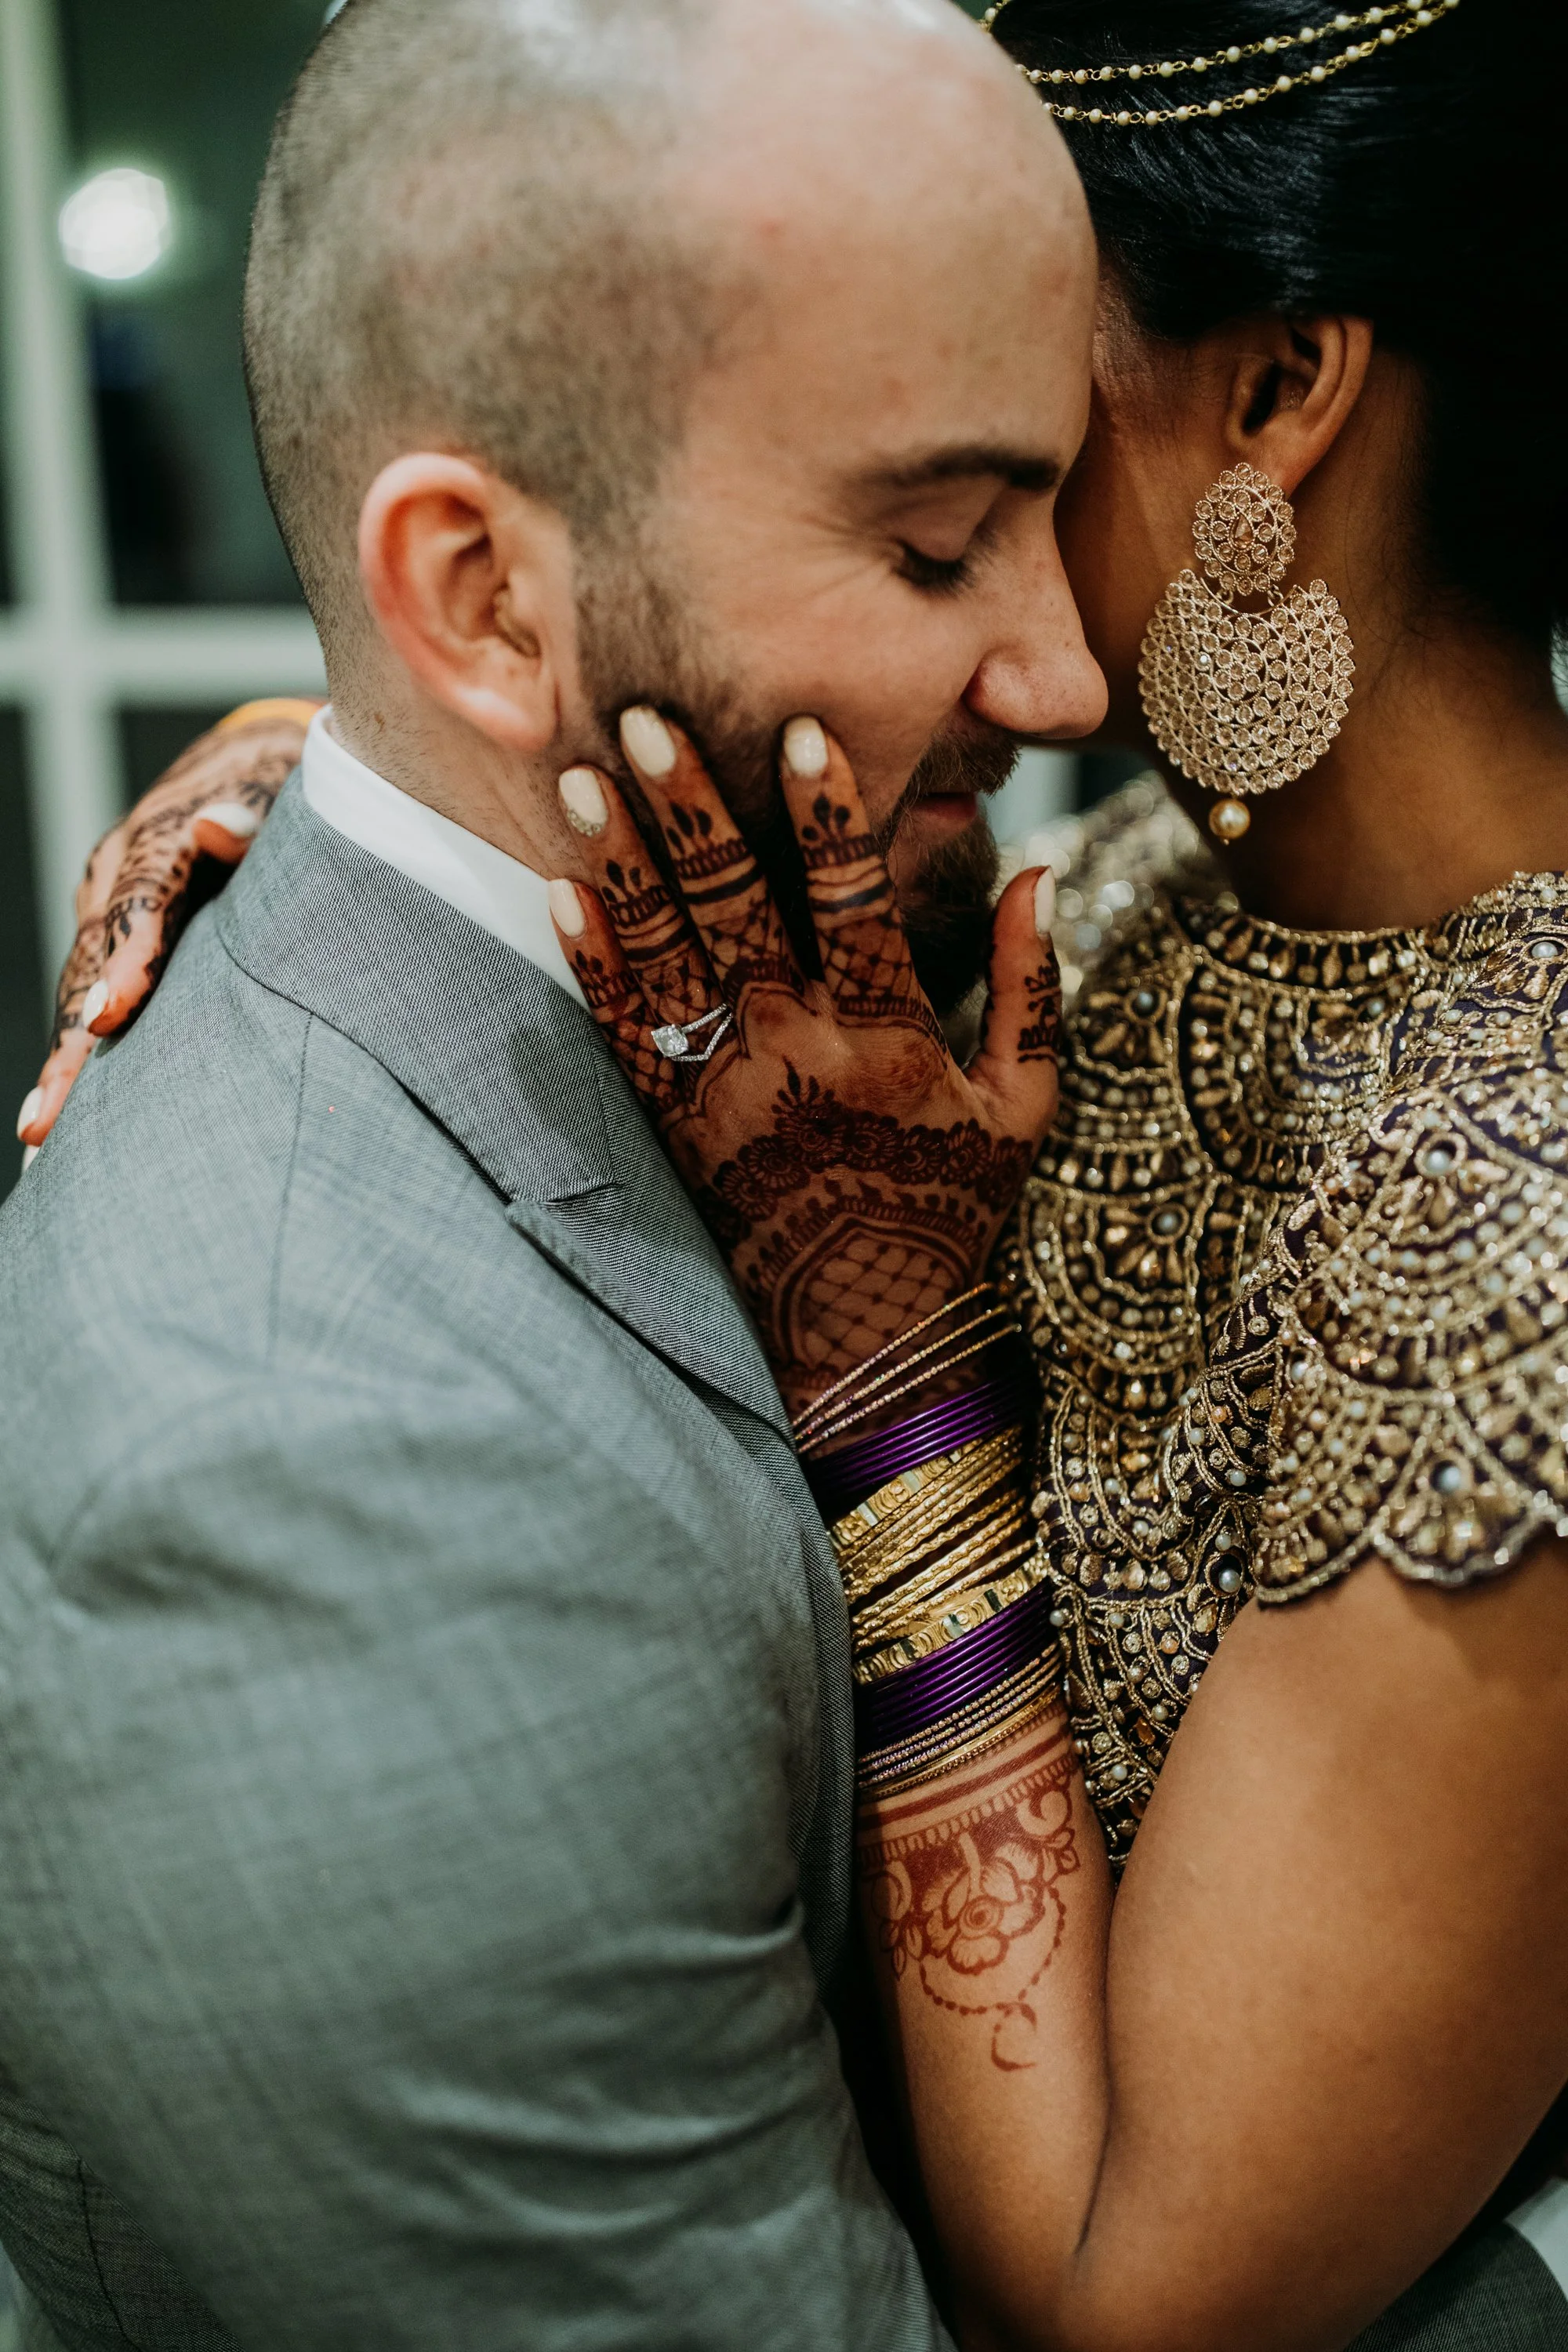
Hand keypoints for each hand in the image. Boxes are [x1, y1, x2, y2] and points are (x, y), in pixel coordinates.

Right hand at [18, 700, 318, 1151]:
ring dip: (64, 1056)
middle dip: (72, 1041)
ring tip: (43, 1133)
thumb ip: (253, 812)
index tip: (112, 1015)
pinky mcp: (111, 929)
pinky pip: (90, 990)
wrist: (249, 760)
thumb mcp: (278, 784)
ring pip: (79, 984)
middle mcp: (116, 872)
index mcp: (156, 838)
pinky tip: (60, 1108)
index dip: (125, 961)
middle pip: (90, 961)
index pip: (138, 905)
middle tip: (52, 1117)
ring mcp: (107, 902)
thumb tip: (217, 829)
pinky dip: (77, 1045)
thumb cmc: (279, 783)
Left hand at [550, 710, 1059, 1419]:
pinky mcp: (673, 1128)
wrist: (866, 1333)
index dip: (829, 814)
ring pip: (666, 957)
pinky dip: (592, 963)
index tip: (800, 727)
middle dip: (695, 809)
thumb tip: (1043, 869)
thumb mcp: (1022, 1102)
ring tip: (590, 777)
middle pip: (738, 910)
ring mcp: (725, 1092)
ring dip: (626, 863)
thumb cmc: (952, 1204)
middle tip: (650, 717)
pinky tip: (562, 891)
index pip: (855, 903)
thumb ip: (1034, 988)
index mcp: (889, 1038)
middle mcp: (799, 1056)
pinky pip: (623, 1034)